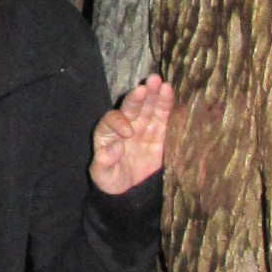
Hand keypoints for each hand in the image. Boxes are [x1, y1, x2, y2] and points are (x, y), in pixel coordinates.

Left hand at [90, 76, 174, 195]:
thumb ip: (104, 161)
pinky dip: (166, 104)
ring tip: (160, 81)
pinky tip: (169, 90)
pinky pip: (162, 116)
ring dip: (154, 94)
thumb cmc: (110, 179)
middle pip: (131, 108)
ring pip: (148, 107)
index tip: (128, 132)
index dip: (119, 122)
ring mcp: (142, 127)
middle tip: (147, 84)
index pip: (111, 120)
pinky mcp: (158, 132)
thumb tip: (115, 148)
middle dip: (138, 97)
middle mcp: (125, 125)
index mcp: (107, 133)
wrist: (128, 190)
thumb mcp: (102, 174)